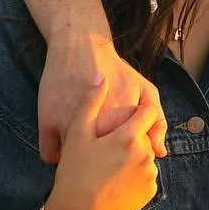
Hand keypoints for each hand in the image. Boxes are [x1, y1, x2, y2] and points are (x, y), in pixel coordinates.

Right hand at [38, 34, 166, 164]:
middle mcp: (97, 134)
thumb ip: (156, 123)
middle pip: (97, 164)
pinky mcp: (47, 125)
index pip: (121, 160)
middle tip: (97, 138)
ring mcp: (69, 129)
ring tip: (82, 138)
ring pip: (73, 162)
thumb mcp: (146, 92)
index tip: (115, 139)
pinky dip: (57, 153)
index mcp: (123, 132)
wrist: (82, 45)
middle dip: (99, 157)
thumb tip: (161, 153)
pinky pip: (51, 156)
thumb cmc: (116, 70)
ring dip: (77, 158)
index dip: (118, 150)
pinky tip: (63, 142)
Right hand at [43, 81, 162, 209]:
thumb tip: (101, 77)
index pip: (148, 111)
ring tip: (107, 163)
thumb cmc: (74, 172)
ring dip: (132, 154)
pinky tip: (113, 177)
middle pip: (145, 134)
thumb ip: (91, 102)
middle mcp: (145, 155)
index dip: (137, 110)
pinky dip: (133, 172)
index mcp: (130, 137)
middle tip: (106, 145)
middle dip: (130, 135)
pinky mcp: (150, 192)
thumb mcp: (77, 134)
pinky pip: (144, 174)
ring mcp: (150, 175)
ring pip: (144, 154)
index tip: (124, 113)